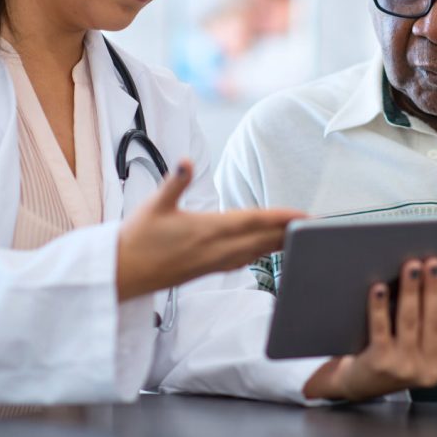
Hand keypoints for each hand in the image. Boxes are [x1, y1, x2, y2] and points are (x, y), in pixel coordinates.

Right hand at [116, 160, 302, 300]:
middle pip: (261, 239)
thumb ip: (174, 182)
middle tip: (314, 227)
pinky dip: (259, 255)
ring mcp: (212, 262)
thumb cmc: (136, 238)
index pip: (253, 222)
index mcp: (207, 229)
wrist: (121, 275)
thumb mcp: (153, 205)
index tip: (303, 216)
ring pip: (254, 252)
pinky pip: (241, 261)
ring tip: (299, 237)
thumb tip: (186, 161)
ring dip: (278, 244)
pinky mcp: (206, 270)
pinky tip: (265, 252)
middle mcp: (215, 248)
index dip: (281, 218)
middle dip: (289, 232)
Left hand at [302, 257, 436, 400]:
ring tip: (411, 267)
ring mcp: (404, 367)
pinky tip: (379, 288)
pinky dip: (379, 306)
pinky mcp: (380, 363)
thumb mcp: (423, 353)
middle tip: (432, 263)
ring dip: (411, 290)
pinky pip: (380, 328)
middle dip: (433, 287)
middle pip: (433, 320)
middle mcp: (428, 370)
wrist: (359, 384)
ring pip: (410, 320)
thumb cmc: (393, 359)